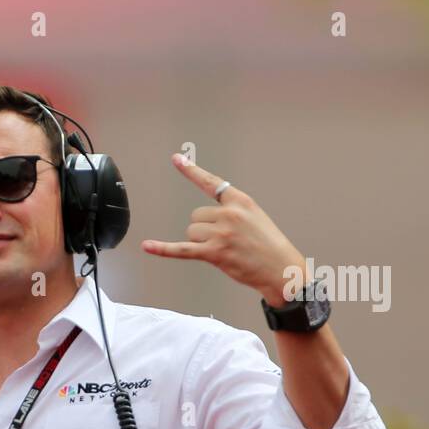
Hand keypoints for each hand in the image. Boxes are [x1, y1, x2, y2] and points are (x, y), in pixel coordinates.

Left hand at [141, 153, 306, 305]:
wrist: (281, 269)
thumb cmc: (267, 245)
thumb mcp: (254, 217)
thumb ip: (230, 211)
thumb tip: (202, 219)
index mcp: (240, 201)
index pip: (211, 182)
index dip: (191, 171)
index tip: (176, 159)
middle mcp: (229, 213)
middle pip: (195, 217)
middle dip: (204, 230)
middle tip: (226, 241)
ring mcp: (221, 233)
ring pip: (191, 233)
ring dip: (200, 243)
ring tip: (224, 250)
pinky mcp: (213, 253)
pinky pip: (181, 249)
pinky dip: (162, 249)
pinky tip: (147, 246)